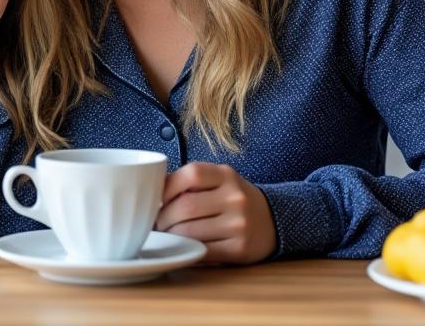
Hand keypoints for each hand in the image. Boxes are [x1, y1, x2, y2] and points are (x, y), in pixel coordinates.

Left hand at [155, 162, 276, 263]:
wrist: (273, 220)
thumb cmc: (233, 198)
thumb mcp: (219, 180)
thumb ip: (190, 181)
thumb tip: (151, 191)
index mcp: (226, 175)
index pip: (191, 174)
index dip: (166, 187)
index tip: (154, 199)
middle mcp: (235, 197)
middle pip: (185, 207)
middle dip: (162, 218)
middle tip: (154, 224)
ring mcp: (239, 224)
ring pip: (190, 232)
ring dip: (170, 236)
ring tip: (165, 235)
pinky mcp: (239, 249)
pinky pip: (202, 251)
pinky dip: (186, 249)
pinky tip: (181, 246)